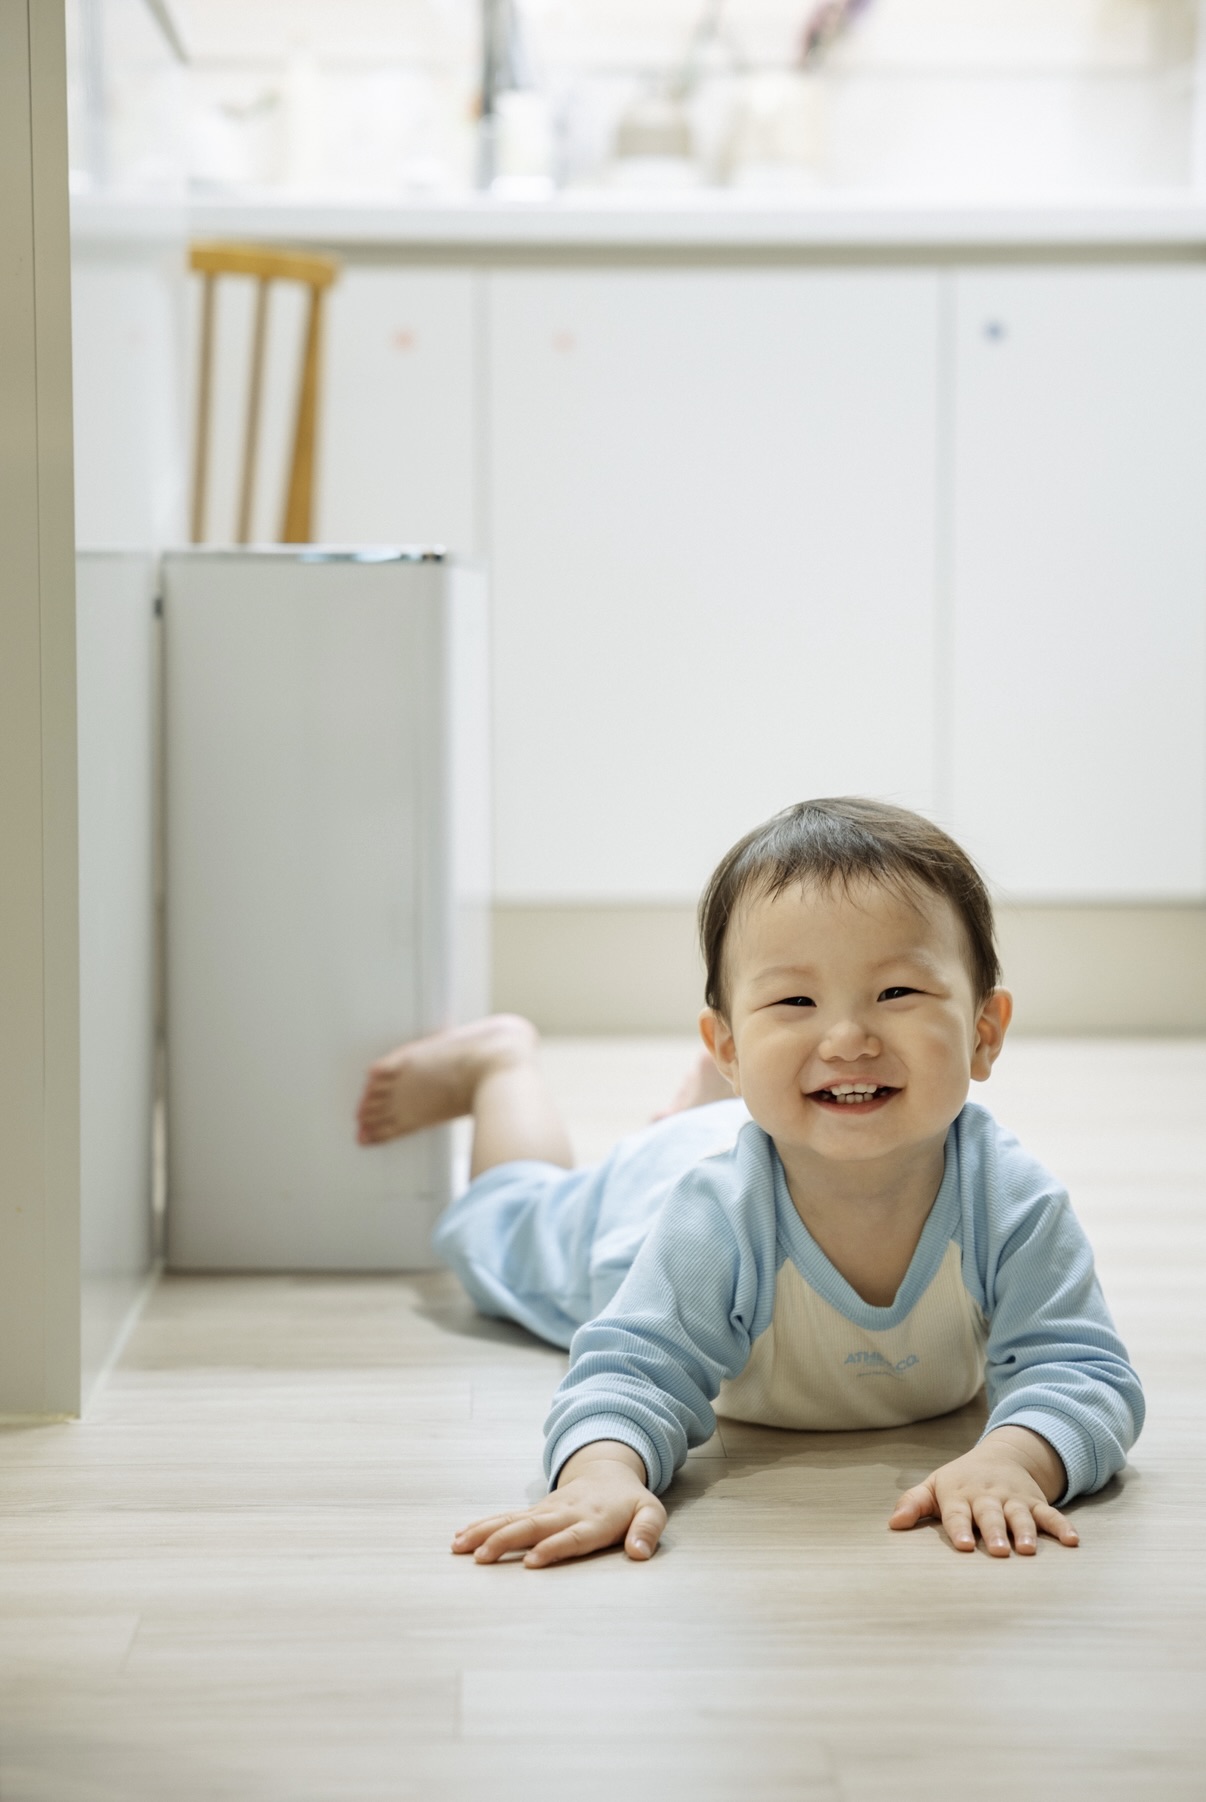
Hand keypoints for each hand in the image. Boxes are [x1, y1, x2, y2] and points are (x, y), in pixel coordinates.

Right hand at [451, 1441, 666, 1568]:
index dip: (553, 1547)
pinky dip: (483, 1526)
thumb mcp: (651, 1512)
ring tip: (460, 1547)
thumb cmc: (630, 1501)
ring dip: (486, 1533)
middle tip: (481, 1558)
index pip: (572, 1536)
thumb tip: (640, 1553)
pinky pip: (506, 1518)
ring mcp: (547, 1511)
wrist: (608, 1471)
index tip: (531, 1561)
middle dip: (506, 1541)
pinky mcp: (535, 1511)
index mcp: (594, 1520)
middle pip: (533, 1527)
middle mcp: (565, 1514)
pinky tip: (461, 1537)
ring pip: (513, 1520)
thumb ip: (648, 1531)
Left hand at [888, 1425, 1078, 1556]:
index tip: (960, 1545)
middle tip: (997, 1551)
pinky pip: (1050, 1514)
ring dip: (1025, 1531)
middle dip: (994, 1532)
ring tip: (1027, 1549)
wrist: (1001, 1455)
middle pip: (990, 1515)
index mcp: (960, 1494)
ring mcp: (1013, 1498)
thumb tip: (893, 1524)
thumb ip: (914, 1503)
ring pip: (1020, 1515)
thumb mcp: (935, 1486)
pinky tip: (1073, 1541)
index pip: (958, 1513)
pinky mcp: (1035, 1501)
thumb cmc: (961, 1480)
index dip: (958, 1528)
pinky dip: (1062, 1526)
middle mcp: (988, 1496)